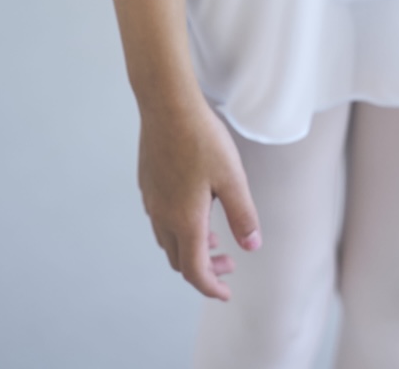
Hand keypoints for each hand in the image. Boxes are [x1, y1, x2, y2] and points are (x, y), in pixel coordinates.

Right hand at [137, 93, 262, 299]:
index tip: (226, 293)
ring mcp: (152, 200)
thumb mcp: (232, 178)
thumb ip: (242, 215)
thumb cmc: (202, 139)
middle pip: (180, 260)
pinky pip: (160, 219)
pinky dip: (179, 228)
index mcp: (185, 220)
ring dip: (191, 248)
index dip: (211, 287)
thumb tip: (251, 246)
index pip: (195, 271)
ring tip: (214, 238)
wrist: (167, 105)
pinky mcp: (147, 183)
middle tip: (229, 261)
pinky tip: (195, 208)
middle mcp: (163, 216)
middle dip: (204, 269)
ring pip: (168, 240)